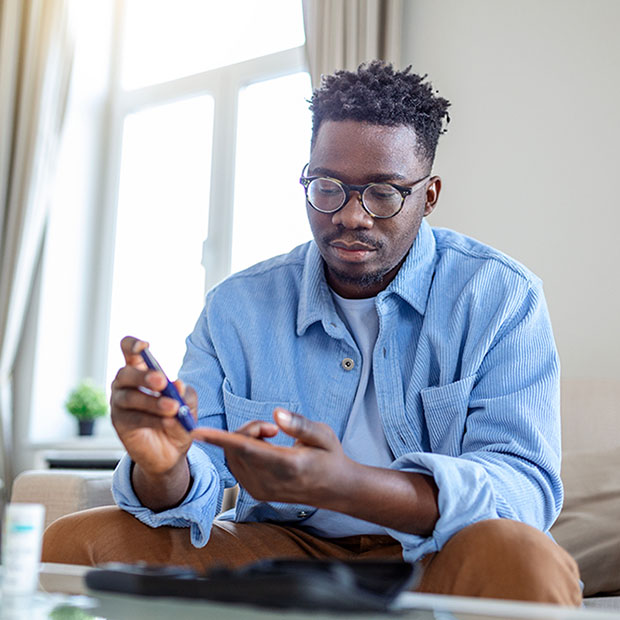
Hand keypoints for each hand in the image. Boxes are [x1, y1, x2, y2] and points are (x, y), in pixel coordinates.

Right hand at [111, 336, 197, 476]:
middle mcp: (125, 383)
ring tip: (172, 407)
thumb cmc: (177, 418)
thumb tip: (178, 384)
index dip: (132, 345)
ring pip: (130, 397)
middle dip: (144, 377)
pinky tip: (167, 421)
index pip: (129, 350)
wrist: (171, 451)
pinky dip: (152, 419)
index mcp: (141, 369)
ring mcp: (119, 403)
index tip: (144, 346)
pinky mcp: (120, 423)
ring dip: (153, 402)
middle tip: (162, 382)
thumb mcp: (188, 404)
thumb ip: (184, 394)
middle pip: (126, 373)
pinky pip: (133, 418)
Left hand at [191, 409, 352, 506]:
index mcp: (287, 466)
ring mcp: (260, 490)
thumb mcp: (324, 435)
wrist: (335, 489)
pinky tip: (264, 449)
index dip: (221, 439)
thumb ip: (300, 424)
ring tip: (271, 437)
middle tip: (272, 428)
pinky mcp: (256, 493)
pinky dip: (242, 451)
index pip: (247, 449)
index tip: (198, 432)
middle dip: (247, 429)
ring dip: (244, 439)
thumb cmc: (330, 457)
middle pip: (237, 448)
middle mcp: (270, 482)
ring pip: (233, 457)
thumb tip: (276, 414)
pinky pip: (236, 465)